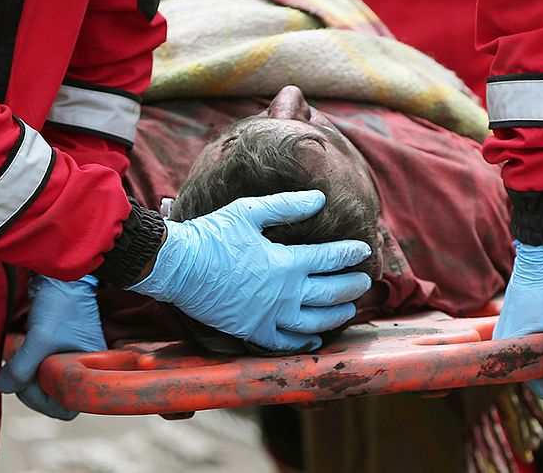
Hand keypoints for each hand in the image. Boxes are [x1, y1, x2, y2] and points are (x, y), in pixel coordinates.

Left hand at [0, 275, 106, 419]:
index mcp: (89, 369)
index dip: (41, 399)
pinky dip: (24, 357)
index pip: (63, 407)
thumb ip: (21, 368)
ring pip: (40, 379)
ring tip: (19, 346)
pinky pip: (37, 363)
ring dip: (24, 368)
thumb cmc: (59, 304)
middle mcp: (81, 366)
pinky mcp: (55, 344)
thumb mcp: (39, 339)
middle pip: (49, 394)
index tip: (28, 382)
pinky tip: (19, 342)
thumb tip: (2, 386)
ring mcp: (67, 355)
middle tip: (18, 360)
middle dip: (28, 382)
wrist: (61, 275)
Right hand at [129, 190, 371, 352]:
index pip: (329, 259)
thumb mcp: (249, 211)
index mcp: (286, 263)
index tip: (363, 250)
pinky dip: (304, 343)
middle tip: (364, 282)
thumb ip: (287, 205)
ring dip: (336, 315)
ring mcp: (268, 316)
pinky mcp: (252, 331)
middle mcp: (283, 294)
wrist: (178, 266)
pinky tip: (316, 339)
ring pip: (314, 322)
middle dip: (352, 286)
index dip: (349, 254)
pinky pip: (284, 343)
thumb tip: (320, 199)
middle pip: (330, 293)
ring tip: (349, 310)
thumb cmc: (212, 234)